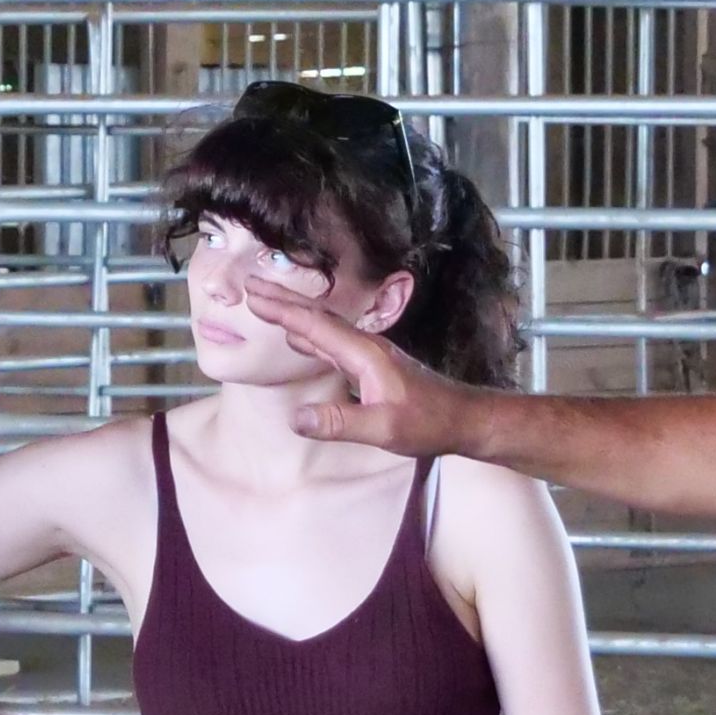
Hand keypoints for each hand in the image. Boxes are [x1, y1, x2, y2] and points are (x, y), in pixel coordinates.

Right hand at [247, 290, 480, 460]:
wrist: (465, 419)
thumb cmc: (429, 423)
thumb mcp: (384, 429)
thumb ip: (340, 423)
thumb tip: (296, 418)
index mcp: (365, 354)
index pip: (316, 325)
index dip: (283, 311)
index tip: (252, 296)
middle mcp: (367, 346)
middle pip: (318, 317)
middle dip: (282, 300)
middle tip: (250, 286)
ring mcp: (370, 354)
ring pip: (324, 327)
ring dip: (294, 314)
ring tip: (266, 304)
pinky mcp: (372, 366)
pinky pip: (332, 343)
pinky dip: (309, 334)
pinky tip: (299, 338)